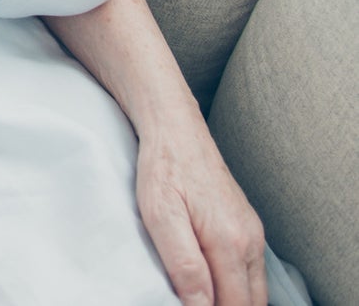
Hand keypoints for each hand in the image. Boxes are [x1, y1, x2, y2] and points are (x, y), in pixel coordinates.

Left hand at [136, 123, 265, 305]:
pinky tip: (212, 282)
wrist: (175, 127)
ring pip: (254, 290)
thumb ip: (184, 264)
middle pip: (250, 303)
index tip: (186, 305)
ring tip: (199, 295)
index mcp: (230, 242)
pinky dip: (236, 285)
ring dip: (233, 301)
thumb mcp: (161, 215)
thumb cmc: (163, 167)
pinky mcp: (247, 226)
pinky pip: (250, 271)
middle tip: (191, 301)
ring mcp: (252, 233)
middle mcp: (250, 240)